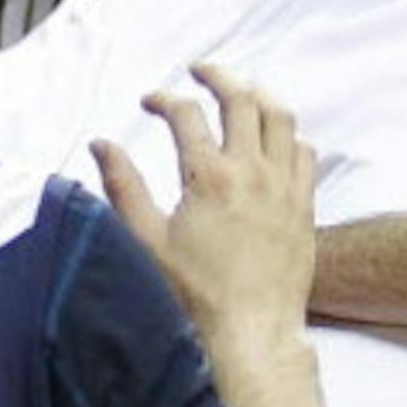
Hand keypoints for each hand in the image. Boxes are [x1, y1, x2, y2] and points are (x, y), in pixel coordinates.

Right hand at [93, 62, 315, 342]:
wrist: (250, 335)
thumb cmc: (194, 296)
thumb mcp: (145, 241)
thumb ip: (123, 186)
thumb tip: (101, 145)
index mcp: (209, 176)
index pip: (186, 114)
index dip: (164, 99)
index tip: (150, 102)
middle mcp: (252, 172)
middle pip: (242, 98)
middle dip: (218, 76)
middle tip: (200, 71)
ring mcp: (285, 187)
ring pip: (281, 117)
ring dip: (260, 95)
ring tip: (242, 92)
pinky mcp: (305, 207)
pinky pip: (305, 153)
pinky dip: (289, 134)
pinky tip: (276, 139)